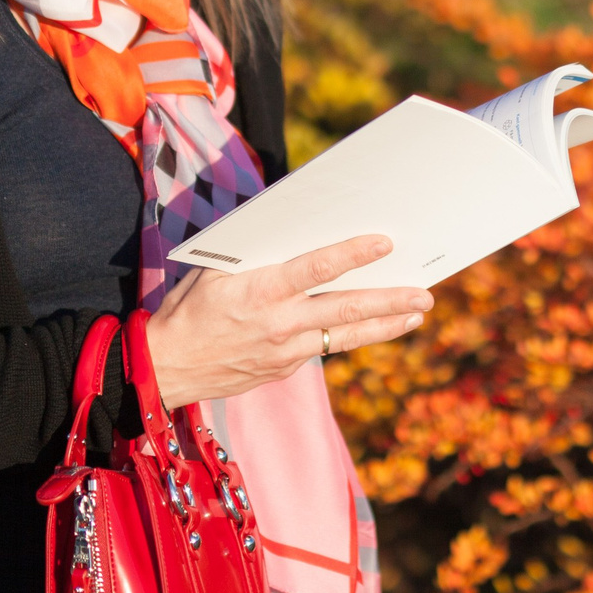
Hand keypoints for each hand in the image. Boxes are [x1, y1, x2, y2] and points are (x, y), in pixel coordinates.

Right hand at [148, 235, 431, 407]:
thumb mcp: (215, 269)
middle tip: (426, 293)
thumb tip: (294, 223)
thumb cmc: (190, 307)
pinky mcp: (286, 369)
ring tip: (417, 313)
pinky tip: (378, 327)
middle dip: (391, 300)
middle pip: (346, 307)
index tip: (384, 243)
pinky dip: (354, 335)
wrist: (166, 367)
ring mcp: (286, 351)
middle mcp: (279, 322)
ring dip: (387, 324)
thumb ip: (256, 252)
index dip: (353, 254)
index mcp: (261, 289)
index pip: (316, 268)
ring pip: (347, 334)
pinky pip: (326, 346)